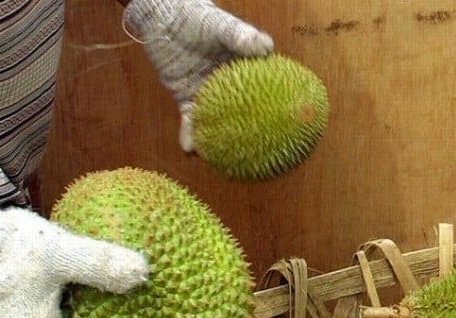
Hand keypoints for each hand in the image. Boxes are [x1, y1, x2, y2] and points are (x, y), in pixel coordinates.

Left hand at [124, 0, 273, 151]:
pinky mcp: (189, 99)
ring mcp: (210, 94)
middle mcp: (231, 86)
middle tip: (265, 153)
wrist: (163, 17)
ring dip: (222, 141)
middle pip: (245, 112)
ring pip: (220, 122)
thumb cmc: (197, 18)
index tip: (291, 123)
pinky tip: (190, 148)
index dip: (279, 106)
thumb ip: (240, 36)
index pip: (267, 89)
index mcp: (246, 69)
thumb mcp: (220, 25)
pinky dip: (190, 133)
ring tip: (228, 161)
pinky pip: (191, 120)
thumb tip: (265, 48)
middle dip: (254, 133)